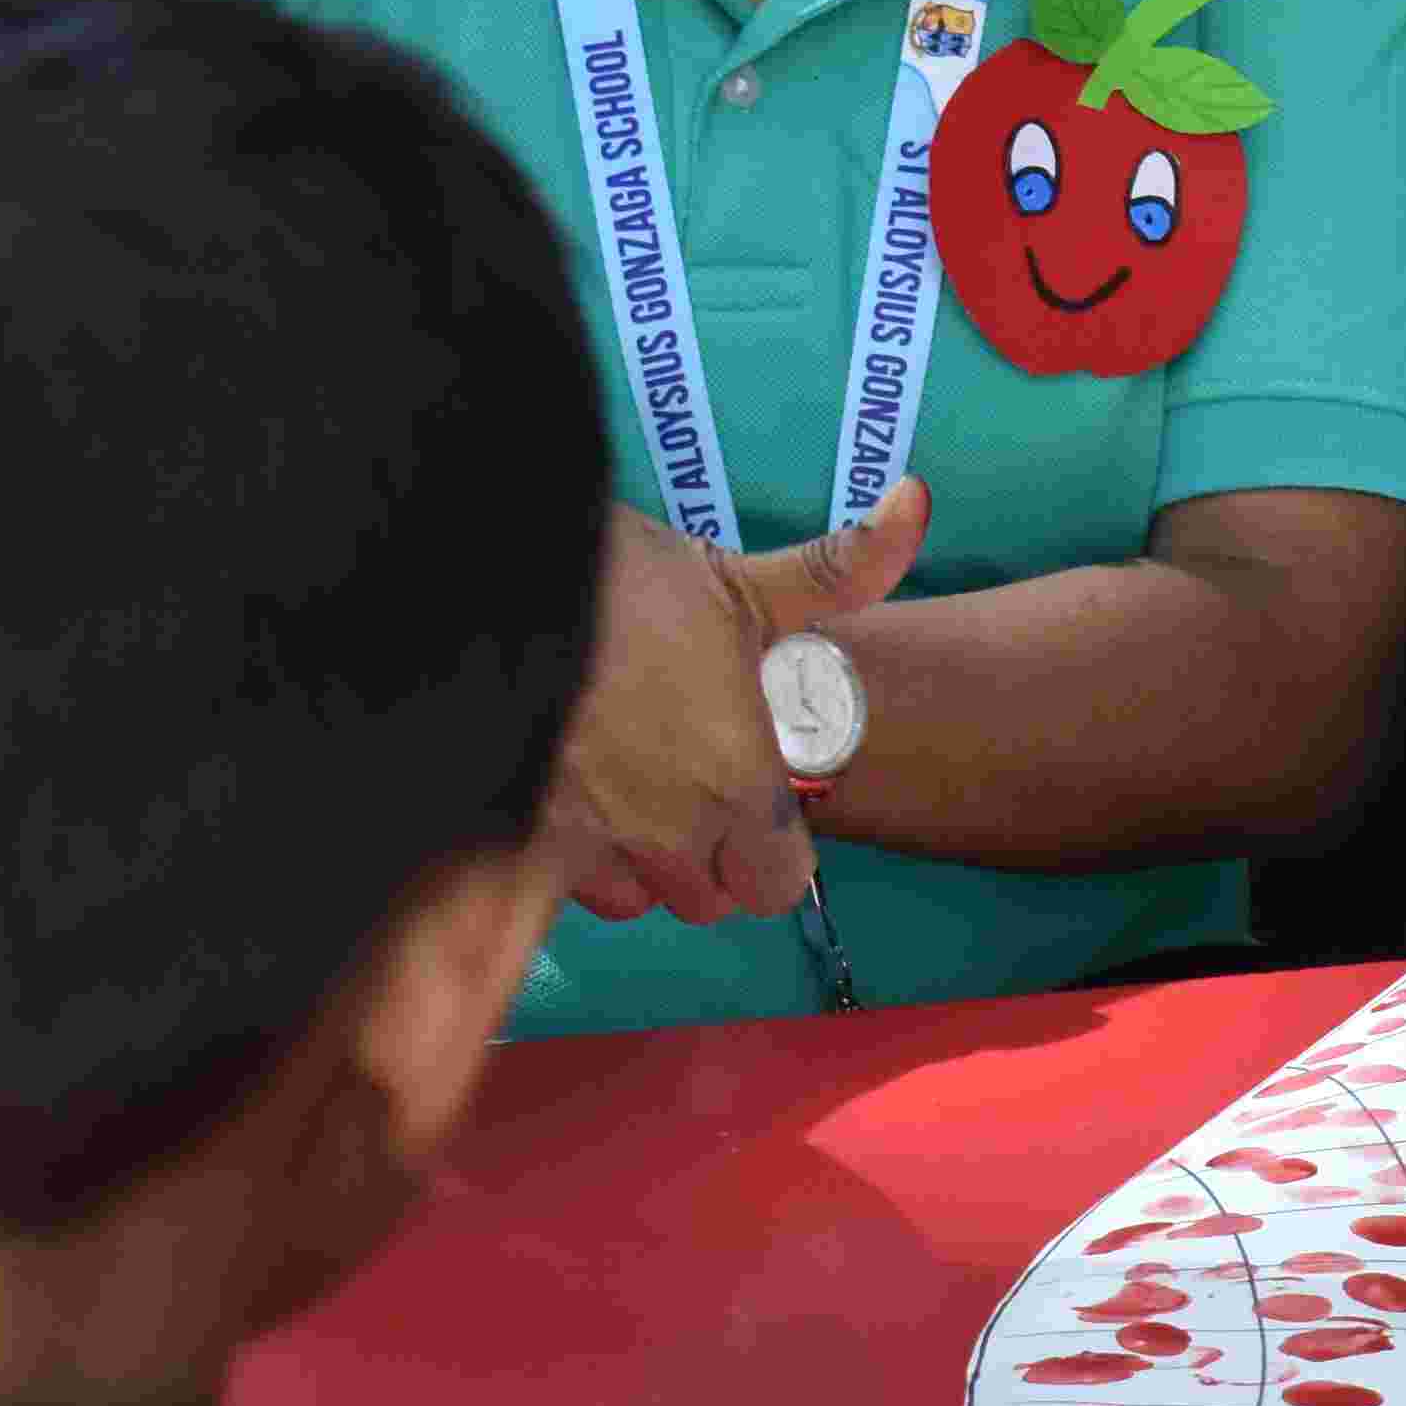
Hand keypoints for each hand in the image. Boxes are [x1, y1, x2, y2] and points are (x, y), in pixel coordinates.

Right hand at [546, 484, 926, 926]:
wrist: (489, 586)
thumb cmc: (625, 580)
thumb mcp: (742, 575)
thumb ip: (840, 568)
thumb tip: (915, 501)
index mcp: (738, 781)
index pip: (779, 884)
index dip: (771, 850)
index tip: (751, 801)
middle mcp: (669, 833)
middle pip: (706, 900)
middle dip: (706, 859)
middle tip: (685, 789)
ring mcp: (584, 847)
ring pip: (628, 899)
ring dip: (631, 864)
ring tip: (618, 791)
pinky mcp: (511, 847)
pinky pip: (545, 904)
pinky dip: (555, 871)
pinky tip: (554, 811)